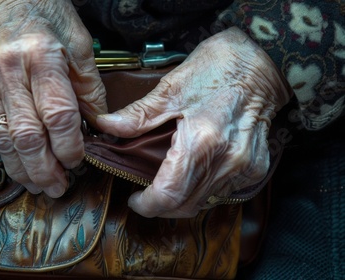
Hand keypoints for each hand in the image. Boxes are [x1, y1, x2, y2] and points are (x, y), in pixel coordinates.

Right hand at [0, 0, 106, 196]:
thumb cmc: (47, 19)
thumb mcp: (80, 46)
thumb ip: (89, 89)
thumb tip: (98, 128)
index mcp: (42, 56)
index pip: (57, 115)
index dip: (69, 147)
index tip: (77, 162)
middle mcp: (9, 70)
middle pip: (26, 135)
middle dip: (44, 170)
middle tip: (58, 188)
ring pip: (1, 139)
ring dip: (21, 170)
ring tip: (38, 185)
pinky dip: (1, 154)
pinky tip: (16, 164)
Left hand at [97, 27, 291, 217]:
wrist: (262, 63)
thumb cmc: (216, 68)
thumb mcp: (171, 88)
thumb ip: (138, 115)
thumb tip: (106, 126)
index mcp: (201, 141)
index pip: (169, 194)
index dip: (147, 204)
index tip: (135, 199)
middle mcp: (226, 161)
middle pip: (186, 206)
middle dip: (161, 207)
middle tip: (146, 193)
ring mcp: (244, 167)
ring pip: (205, 203)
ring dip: (182, 200)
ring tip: (168, 182)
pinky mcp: (256, 168)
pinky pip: (223, 193)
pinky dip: (203, 191)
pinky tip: (193, 174)